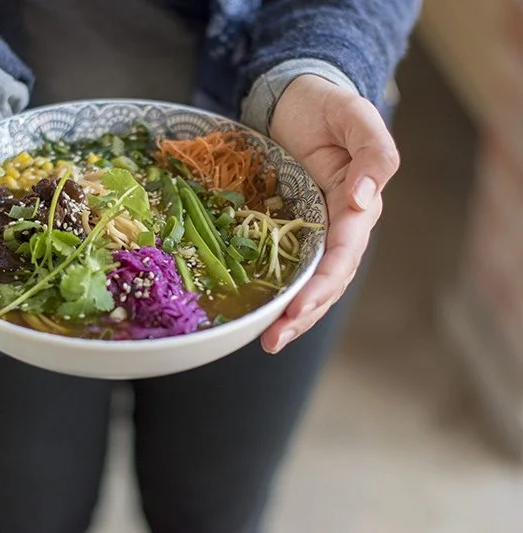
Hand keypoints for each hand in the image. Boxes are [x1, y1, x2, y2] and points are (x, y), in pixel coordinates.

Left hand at [260, 75, 398, 352]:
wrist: (297, 98)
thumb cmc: (328, 106)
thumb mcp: (355, 116)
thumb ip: (372, 153)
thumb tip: (362, 198)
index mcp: (358, 206)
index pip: (344, 253)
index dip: (323, 283)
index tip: (299, 306)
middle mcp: (339, 225)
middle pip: (328, 279)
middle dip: (305, 312)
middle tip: (274, 339)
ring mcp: (313, 230)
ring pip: (309, 281)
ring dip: (292, 314)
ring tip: (269, 342)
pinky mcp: (288, 228)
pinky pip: (286, 265)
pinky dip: (277, 291)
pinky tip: (259, 313)